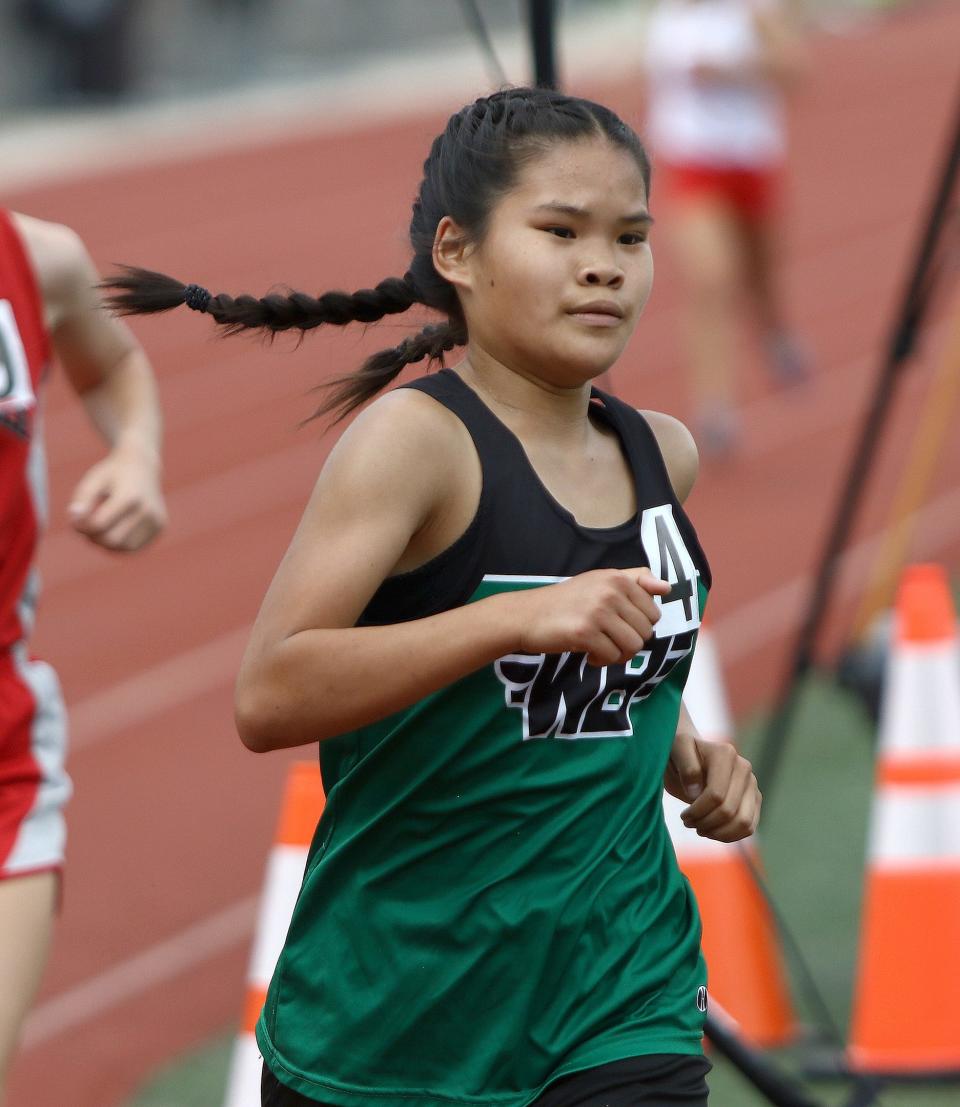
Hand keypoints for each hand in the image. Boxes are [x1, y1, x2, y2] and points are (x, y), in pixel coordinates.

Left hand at [68, 443, 166, 551]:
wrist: (143, 465)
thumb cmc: (113, 473)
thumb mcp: (93, 480)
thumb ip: (81, 500)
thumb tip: (74, 520)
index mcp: (130, 497)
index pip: (99, 525)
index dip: (82, 527)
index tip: (74, 520)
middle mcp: (147, 511)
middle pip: (112, 540)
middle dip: (93, 538)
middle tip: (84, 528)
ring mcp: (156, 521)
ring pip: (124, 548)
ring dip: (106, 544)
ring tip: (98, 529)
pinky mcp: (160, 528)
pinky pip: (135, 546)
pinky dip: (119, 544)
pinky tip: (112, 531)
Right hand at [513, 567, 670, 666]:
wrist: (527, 615)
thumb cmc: (566, 601)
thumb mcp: (600, 581)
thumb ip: (636, 581)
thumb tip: (666, 587)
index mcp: (617, 578)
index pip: (653, 612)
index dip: (638, 625)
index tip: (618, 625)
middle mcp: (610, 591)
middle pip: (645, 632)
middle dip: (629, 642)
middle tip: (607, 640)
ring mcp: (597, 612)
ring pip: (633, 646)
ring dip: (618, 654)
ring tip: (599, 647)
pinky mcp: (584, 632)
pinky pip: (612, 656)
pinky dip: (601, 661)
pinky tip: (587, 653)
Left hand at [665, 728, 760, 842]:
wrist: (688, 758)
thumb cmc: (678, 756)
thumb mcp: (675, 752)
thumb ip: (686, 766)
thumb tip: (695, 792)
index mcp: (725, 754)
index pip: (716, 795)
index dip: (698, 812)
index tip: (683, 816)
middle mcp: (744, 767)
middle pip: (729, 811)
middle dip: (705, 823)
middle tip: (688, 823)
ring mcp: (752, 784)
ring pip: (743, 823)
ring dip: (718, 833)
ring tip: (700, 829)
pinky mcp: (755, 799)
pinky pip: (749, 827)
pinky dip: (730, 836)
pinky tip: (712, 831)